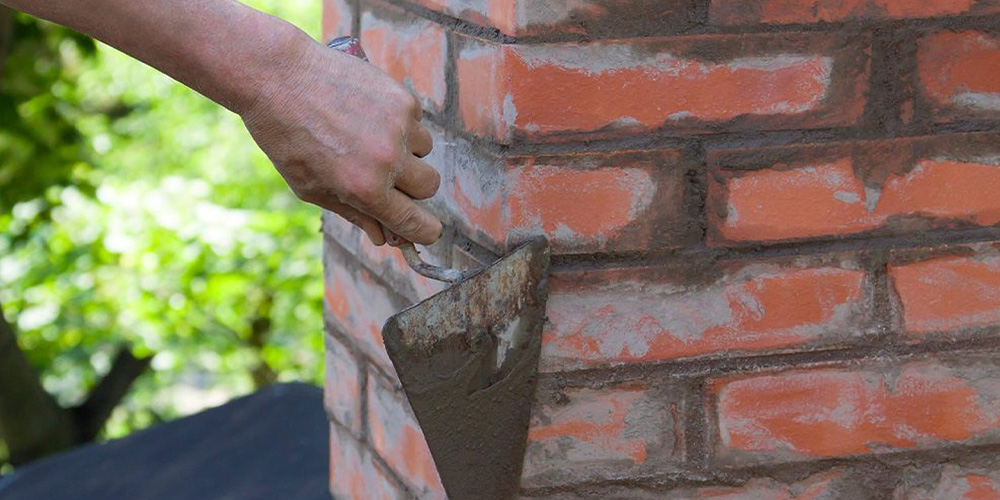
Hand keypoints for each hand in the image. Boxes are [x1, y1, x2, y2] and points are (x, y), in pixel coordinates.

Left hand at [241, 38, 441, 245]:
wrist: (278, 76)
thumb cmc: (287, 137)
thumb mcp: (310, 188)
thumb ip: (353, 214)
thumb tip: (383, 237)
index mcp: (364, 190)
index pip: (415, 222)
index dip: (424, 230)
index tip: (426, 229)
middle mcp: (387, 160)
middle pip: (429, 186)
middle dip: (413, 187)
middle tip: (389, 176)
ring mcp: (398, 126)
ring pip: (425, 151)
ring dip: (407, 150)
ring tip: (369, 136)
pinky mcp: (402, 98)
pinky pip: (416, 120)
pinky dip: (399, 122)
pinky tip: (367, 113)